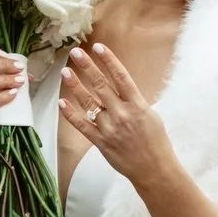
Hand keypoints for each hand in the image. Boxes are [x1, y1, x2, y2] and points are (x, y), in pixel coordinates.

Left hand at [59, 42, 172, 183]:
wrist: (154, 169)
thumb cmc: (156, 142)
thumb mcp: (151, 115)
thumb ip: (134, 101)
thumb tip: (121, 87)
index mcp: (138, 105)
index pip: (121, 77)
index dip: (109, 60)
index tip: (98, 47)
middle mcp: (122, 114)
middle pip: (101, 85)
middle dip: (87, 67)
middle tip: (76, 53)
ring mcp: (110, 128)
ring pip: (89, 103)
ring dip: (75, 86)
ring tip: (65, 72)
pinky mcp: (100, 142)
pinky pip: (82, 126)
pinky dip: (71, 114)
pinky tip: (62, 102)